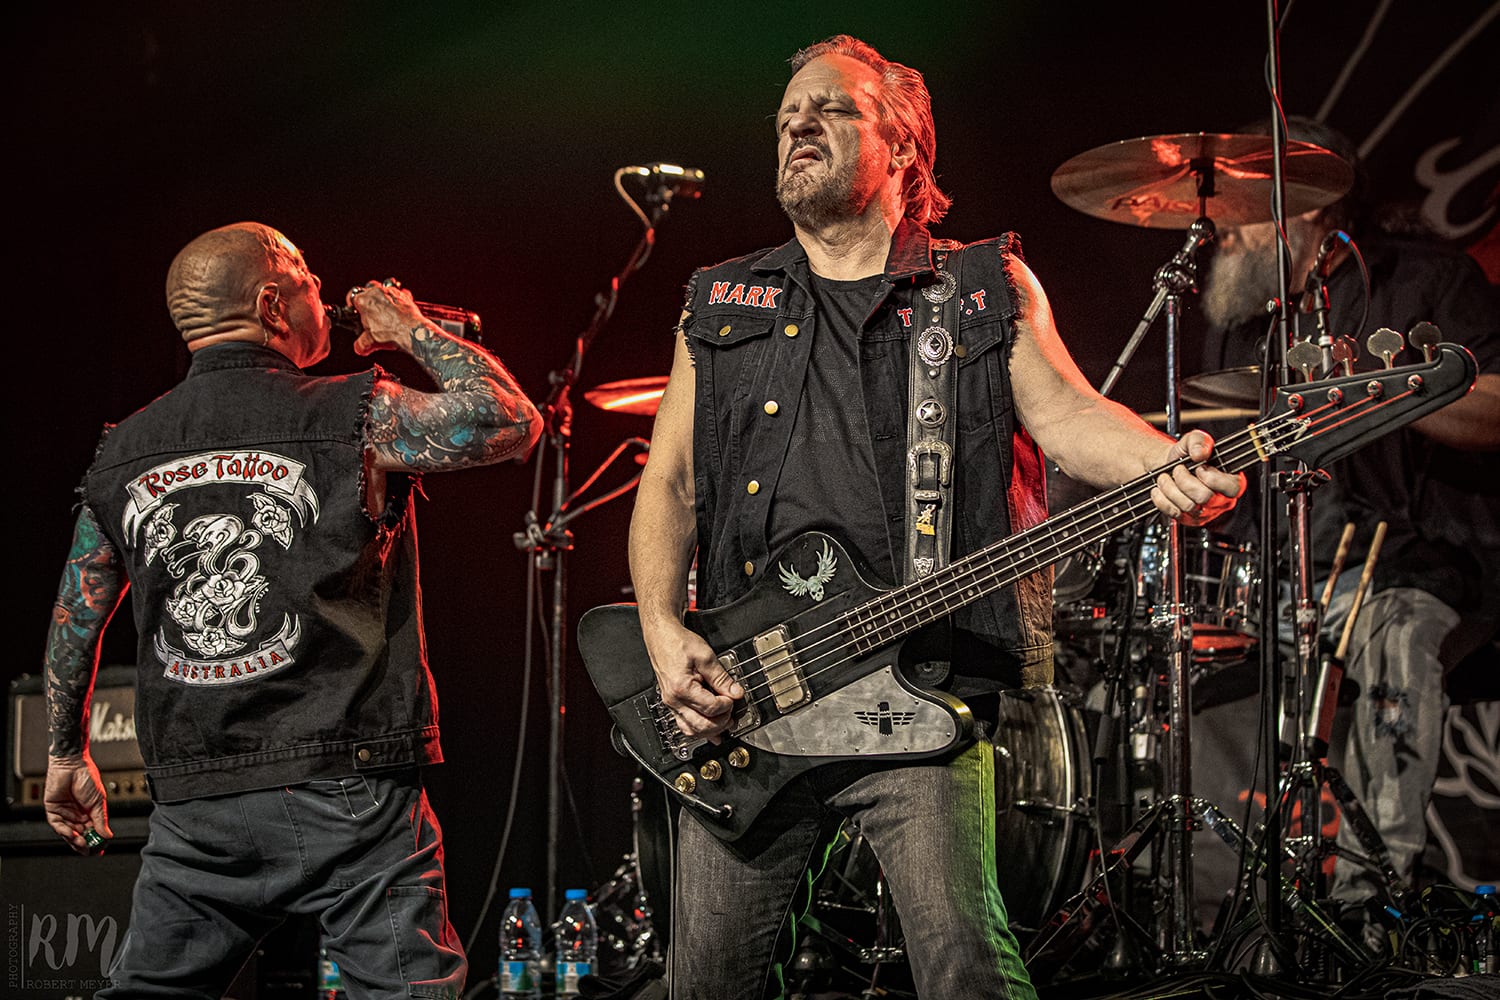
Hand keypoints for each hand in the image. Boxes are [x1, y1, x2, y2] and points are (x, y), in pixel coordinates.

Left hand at [45, 754, 111, 854]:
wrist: (73, 765)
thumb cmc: (87, 777)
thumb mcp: (98, 801)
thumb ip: (101, 819)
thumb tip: (108, 835)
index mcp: (89, 812)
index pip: (91, 831)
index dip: (95, 841)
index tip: (99, 849)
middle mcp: (76, 814)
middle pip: (79, 834)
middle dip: (84, 843)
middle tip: (90, 849)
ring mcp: (65, 813)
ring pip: (68, 832)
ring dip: (74, 839)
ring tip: (82, 843)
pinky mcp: (53, 810)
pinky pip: (57, 824)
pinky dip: (64, 831)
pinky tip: (72, 833)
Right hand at [346, 279, 427, 355]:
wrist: (412, 332)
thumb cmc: (391, 333)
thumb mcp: (370, 343)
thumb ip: (361, 344)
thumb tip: (359, 347)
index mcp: (363, 301)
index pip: (352, 296)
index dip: (352, 303)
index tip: (355, 310)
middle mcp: (376, 292)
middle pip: (368, 289)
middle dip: (368, 297)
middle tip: (370, 309)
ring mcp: (391, 292)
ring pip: (383, 288)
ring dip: (382, 295)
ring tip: (384, 307)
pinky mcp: (404, 296)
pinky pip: (399, 293)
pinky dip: (398, 299)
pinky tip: (398, 308)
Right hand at [640, 616, 743, 742]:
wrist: (662, 637)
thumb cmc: (678, 643)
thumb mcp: (705, 656)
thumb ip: (722, 677)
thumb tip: (735, 692)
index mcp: (681, 687)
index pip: (711, 708)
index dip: (727, 705)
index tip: (734, 697)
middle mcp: (674, 700)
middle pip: (702, 725)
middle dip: (721, 722)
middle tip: (732, 712)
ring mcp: (671, 704)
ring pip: (692, 730)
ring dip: (711, 730)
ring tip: (725, 722)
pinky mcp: (672, 704)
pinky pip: (685, 725)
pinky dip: (699, 730)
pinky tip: (711, 731)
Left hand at [1150, 430, 1244, 525]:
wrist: (1169, 467)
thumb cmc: (1187, 456)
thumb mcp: (1193, 440)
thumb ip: (1200, 441)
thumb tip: (1200, 453)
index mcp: (1231, 481)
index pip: (1233, 488)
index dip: (1212, 477)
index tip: (1199, 467)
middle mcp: (1221, 500)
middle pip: (1205, 497)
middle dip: (1184, 480)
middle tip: (1177, 469)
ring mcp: (1205, 512)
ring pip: (1188, 506)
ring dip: (1170, 488)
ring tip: (1165, 477)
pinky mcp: (1188, 519)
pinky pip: (1174, 513)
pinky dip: (1161, 499)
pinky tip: (1160, 489)